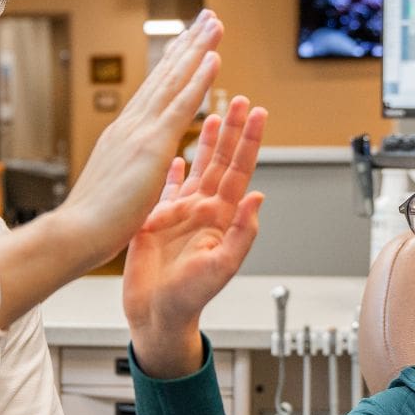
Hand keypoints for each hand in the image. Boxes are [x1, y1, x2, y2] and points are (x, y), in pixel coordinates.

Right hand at [53, 10, 225, 269]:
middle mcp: (131, 125)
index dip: (173, 65)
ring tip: (215, 23)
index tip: (186, 43)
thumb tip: (132, 167)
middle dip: (188, 45)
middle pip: (165, 76)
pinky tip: (214, 57)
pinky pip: (182, 105)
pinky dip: (199, 79)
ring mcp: (141, 131)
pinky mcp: (152, 145)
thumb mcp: (115, 187)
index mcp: (124, 136)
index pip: (154, 93)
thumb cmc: (91, 223)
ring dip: (198, 49)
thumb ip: (127, 170)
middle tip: (206, 17)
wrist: (76, 233)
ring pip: (175, 80)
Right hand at [123, 96, 265, 377]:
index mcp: (221, 218)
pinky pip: (167, 189)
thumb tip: (258, 197)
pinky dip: (172, 170)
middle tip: (240, 101)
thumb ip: (242, 232)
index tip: (257, 114)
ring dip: (205, 142)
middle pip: (222, 161)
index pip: (240, 171)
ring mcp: (180, 213)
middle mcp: (203, 210)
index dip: (249, 142)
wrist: (155, 313)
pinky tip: (176, 154)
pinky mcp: (157, 219)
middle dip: (231, 130)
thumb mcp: (222, 266)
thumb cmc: (188, 297)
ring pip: (197, 168)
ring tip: (212, 114)